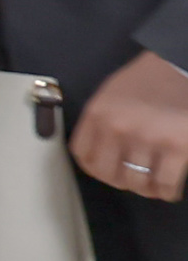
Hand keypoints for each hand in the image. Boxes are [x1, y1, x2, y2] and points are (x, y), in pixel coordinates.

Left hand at [75, 52, 187, 200]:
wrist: (182, 67)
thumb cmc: (149, 80)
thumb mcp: (112, 94)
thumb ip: (101, 121)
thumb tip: (97, 150)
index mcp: (98, 113)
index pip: (82, 155)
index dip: (95, 169)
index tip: (106, 172)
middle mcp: (117, 128)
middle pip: (108, 174)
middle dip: (121, 182)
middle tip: (133, 181)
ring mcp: (147, 139)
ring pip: (137, 183)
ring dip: (145, 190)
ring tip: (152, 186)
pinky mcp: (177, 148)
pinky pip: (165, 184)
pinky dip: (166, 193)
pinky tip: (169, 190)